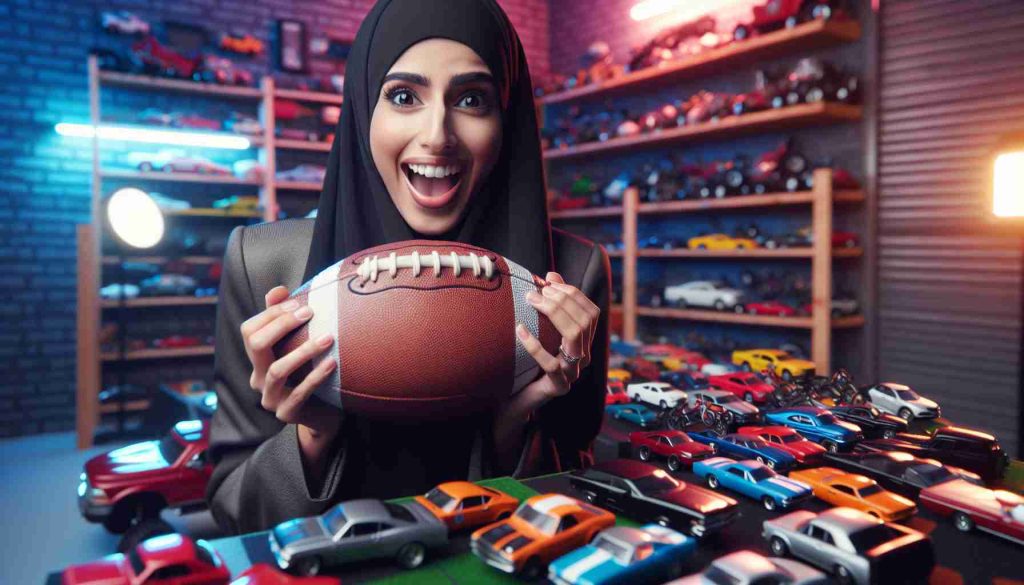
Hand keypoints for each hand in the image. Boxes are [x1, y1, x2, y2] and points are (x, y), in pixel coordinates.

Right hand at [239, 285, 339, 438]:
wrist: (324, 415)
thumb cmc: (310, 374)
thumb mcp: (297, 346)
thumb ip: (285, 320)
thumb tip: (279, 289)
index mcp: (257, 359)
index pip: (250, 330)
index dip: (271, 313)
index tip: (299, 303)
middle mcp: (258, 378)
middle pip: (256, 345)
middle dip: (282, 325)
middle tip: (311, 312)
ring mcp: (270, 398)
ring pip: (277, 370)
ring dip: (303, 350)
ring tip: (328, 338)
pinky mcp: (286, 413)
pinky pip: (299, 393)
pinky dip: (316, 376)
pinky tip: (333, 363)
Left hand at [514, 271, 600, 406]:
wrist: (519, 397)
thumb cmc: (530, 360)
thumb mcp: (541, 328)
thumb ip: (550, 304)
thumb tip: (551, 275)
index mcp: (584, 341)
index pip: (591, 311)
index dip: (572, 293)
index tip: (549, 283)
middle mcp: (584, 356)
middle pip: (583, 321)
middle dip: (560, 300)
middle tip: (535, 292)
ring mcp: (573, 373)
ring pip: (574, 337)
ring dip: (552, 314)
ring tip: (530, 302)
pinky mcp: (559, 386)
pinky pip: (550, 364)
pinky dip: (534, 344)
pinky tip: (519, 329)